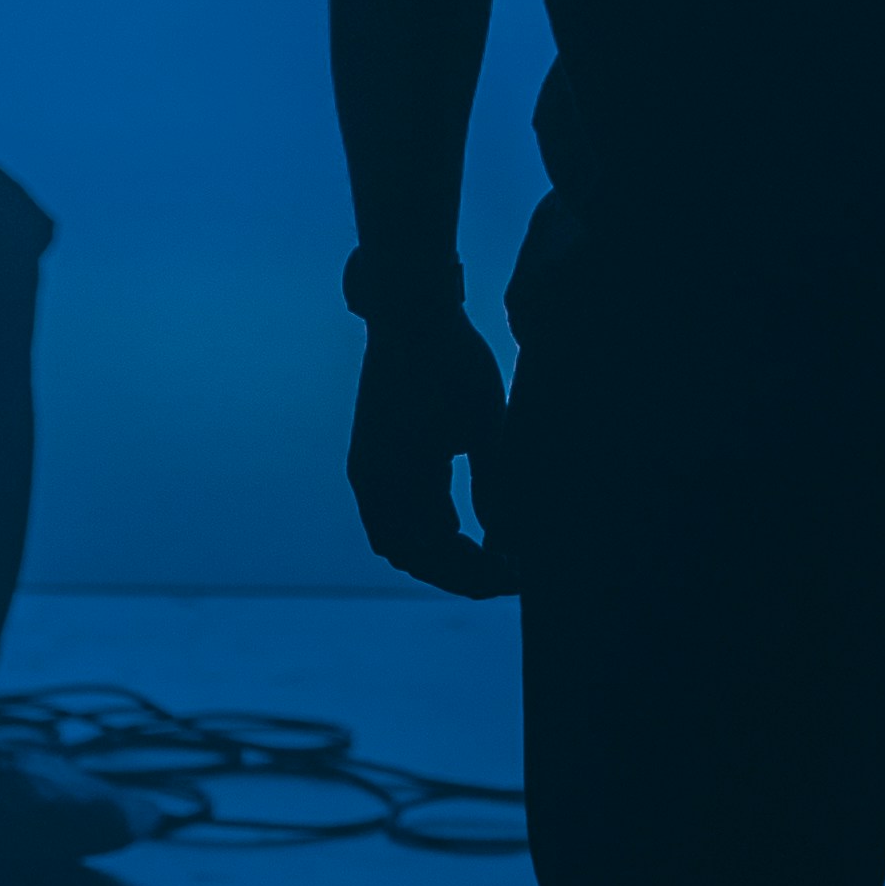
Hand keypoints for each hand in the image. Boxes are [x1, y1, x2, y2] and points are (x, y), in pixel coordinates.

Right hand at [347, 307, 513, 599]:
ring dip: (438, 555)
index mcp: (397, 478)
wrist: (409, 310)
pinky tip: (464, 530)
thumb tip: (504, 538)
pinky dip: (425, 530)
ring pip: (398, 538)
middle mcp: (373, 482)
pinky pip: (393, 513)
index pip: (434, 553)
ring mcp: (368, 469)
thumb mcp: (486, 424)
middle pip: (411, 555)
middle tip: (507, 575)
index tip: (516, 575)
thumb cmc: (453, 361)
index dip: (475, 573)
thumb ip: (494, 485)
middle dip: (458, 572)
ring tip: (488, 557)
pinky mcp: (373, 456)